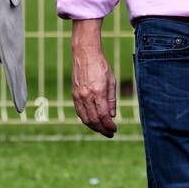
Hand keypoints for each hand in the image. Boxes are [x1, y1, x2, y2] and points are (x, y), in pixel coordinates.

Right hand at [71, 19, 116, 136]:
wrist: (85, 54)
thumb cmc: (101, 66)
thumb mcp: (111, 81)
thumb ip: (111, 100)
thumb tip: (112, 116)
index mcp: (98, 92)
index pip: (103, 115)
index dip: (109, 125)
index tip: (114, 129)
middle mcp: (86, 95)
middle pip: (93, 120)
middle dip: (102, 129)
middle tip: (110, 133)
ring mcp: (78, 96)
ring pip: (85, 118)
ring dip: (94, 127)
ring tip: (102, 130)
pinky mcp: (74, 95)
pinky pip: (79, 112)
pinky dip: (86, 120)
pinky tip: (92, 122)